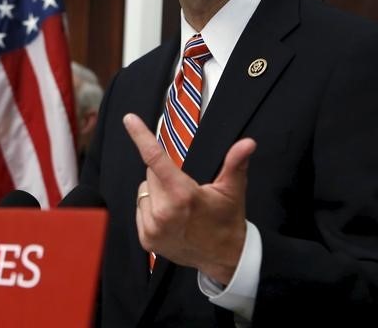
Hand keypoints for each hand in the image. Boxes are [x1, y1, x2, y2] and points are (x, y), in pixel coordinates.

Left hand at [124, 113, 255, 284]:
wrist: (223, 258)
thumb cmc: (227, 219)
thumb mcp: (233, 190)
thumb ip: (235, 163)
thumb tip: (248, 142)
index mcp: (183, 195)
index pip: (155, 159)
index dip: (141, 136)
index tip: (128, 119)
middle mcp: (163, 211)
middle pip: (150, 174)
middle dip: (163, 174)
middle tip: (184, 188)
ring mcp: (153, 227)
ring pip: (143, 191)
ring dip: (156, 192)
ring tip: (178, 206)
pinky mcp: (146, 239)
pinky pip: (140, 208)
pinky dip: (150, 208)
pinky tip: (169, 217)